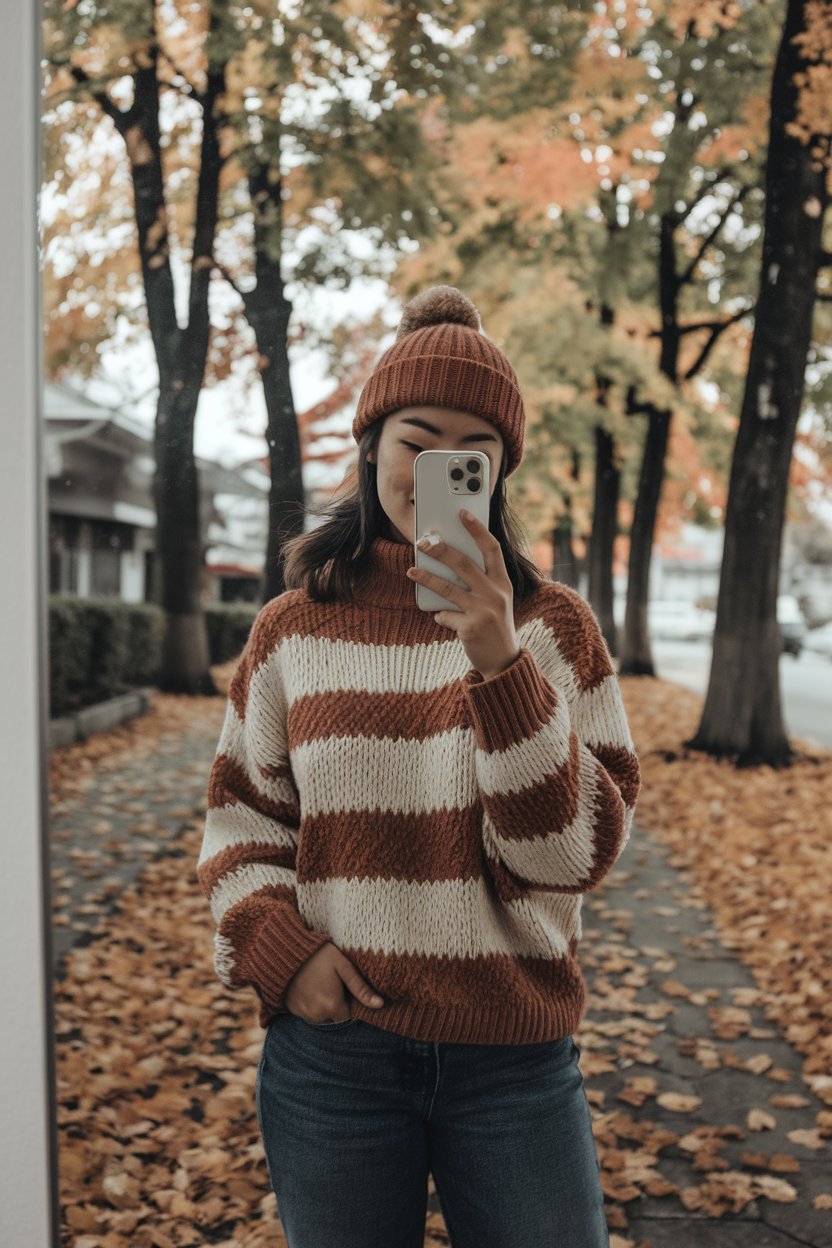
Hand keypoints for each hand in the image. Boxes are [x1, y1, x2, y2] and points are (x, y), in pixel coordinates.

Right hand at [285, 942, 384, 1022]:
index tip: (344, 987)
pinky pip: (306, 1012)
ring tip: (319, 982)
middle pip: (333, 1016)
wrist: (286, 950)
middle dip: (335, 1003)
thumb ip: (361, 988)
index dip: (348, 1001)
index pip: (347, 1016)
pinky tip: (308, 986)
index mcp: (332, 1006)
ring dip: (322, 1004)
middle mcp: (317, 1015)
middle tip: (331, 982)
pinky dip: (309, 1003)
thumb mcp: (343, 967)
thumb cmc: (319, 955)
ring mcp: (302, 1013)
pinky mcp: (292, 1010)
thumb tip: (380, 1005)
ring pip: (319, 1015)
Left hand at [406, 509, 520, 679]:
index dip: (477, 529)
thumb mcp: (495, 601)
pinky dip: (440, 615)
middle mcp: (496, 594)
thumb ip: (479, 583)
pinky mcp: (471, 628)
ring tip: (411, 571)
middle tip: (423, 541)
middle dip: (441, 549)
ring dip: (426, 578)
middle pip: (464, 564)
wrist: (503, 661)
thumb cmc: (494, 625)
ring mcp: (484, 611)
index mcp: (503, 583)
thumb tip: (446, 563)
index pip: (491, 548)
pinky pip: (445, 615)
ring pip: (448, 588)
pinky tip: (441, 617)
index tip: (462, 513)